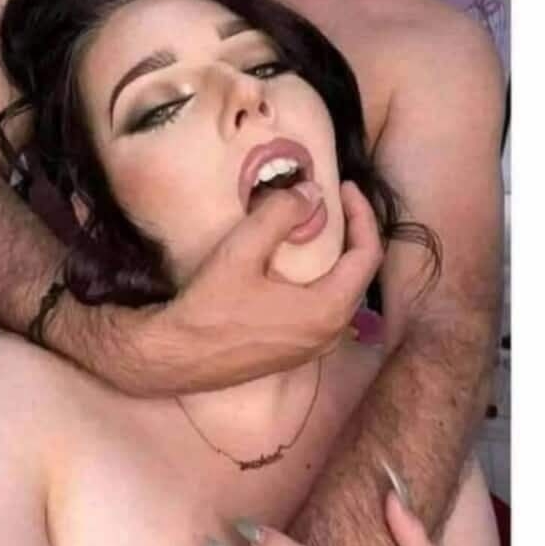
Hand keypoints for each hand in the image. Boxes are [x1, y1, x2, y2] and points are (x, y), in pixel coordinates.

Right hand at [139, 180, 382, 392]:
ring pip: (343, 294)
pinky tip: (302, 267)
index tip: (345, 187)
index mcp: (328, 309)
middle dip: (354, 234)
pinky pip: (326, 311)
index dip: (362, 214)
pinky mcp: (296, 354)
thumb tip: (312, 192)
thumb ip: (281, 214)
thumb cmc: (210, 307)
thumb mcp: (242, 251)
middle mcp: (330, 334)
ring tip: (322, 228)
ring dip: (339, 258)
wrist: (177, 357)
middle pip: (359, 275)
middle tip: (336, 203)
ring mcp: (314, 349)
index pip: (367, 254)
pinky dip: (324, 281)